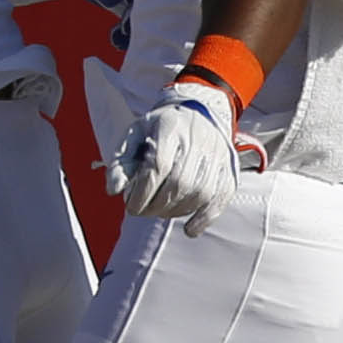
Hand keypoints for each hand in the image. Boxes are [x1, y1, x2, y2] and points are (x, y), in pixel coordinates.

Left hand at [110, 76, 243, 233]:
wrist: (197, 113)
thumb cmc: (160, 129)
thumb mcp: (134, 135)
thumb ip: (121, 162)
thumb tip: (113, 190)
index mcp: (170, 127)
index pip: (158, 166)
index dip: (143, 192)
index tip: (131, 206)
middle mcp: (198, 139)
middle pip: (179, 182)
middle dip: (156, 205)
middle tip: (143, 211)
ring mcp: (217, 154)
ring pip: (199, 193)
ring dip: (176, 212)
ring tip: (160, 212)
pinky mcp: (229, 169)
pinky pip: (221, 198)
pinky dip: (205, 218)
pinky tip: (189, 229)